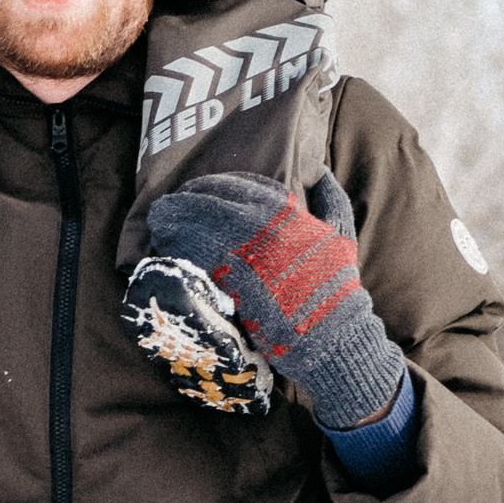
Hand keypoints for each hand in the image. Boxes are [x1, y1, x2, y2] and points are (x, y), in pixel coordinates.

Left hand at [141, 173, 404, 434]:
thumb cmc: (336, 287)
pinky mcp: (233, 283)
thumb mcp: (343, 235)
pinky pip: (198, 255)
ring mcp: (249, 254)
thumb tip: (320, 170)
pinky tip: (166, 245)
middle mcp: (267, 227)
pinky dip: (180, 246)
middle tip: (169, 203)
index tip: (198, 188)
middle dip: (189, 199)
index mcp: (290, 213)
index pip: (245, 185)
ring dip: (176, 220)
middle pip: (216, 201)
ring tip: (160, 220)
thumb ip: (332, 199)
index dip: (217, 184)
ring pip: (201, 225)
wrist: (331, 333)